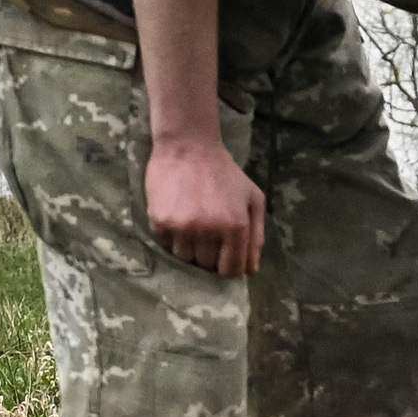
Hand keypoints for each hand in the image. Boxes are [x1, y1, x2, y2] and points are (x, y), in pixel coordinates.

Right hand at [146, 136, 264, 277]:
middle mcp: (209, 230)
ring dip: (189, 248)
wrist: (188, 146)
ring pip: (185, 258)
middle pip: (206, 265)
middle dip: (209, 256)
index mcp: (236, 226)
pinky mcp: (160, 221)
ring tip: (192, 225)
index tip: (224, 259)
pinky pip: (166, 245)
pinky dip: (172, 237)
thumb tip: (251, 270)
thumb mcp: (253, 198)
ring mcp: (183, 227)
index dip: (228, 268)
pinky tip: (178, 216)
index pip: (231, 270)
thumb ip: (257, 236)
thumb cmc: (225, 172)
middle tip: (208, 235)